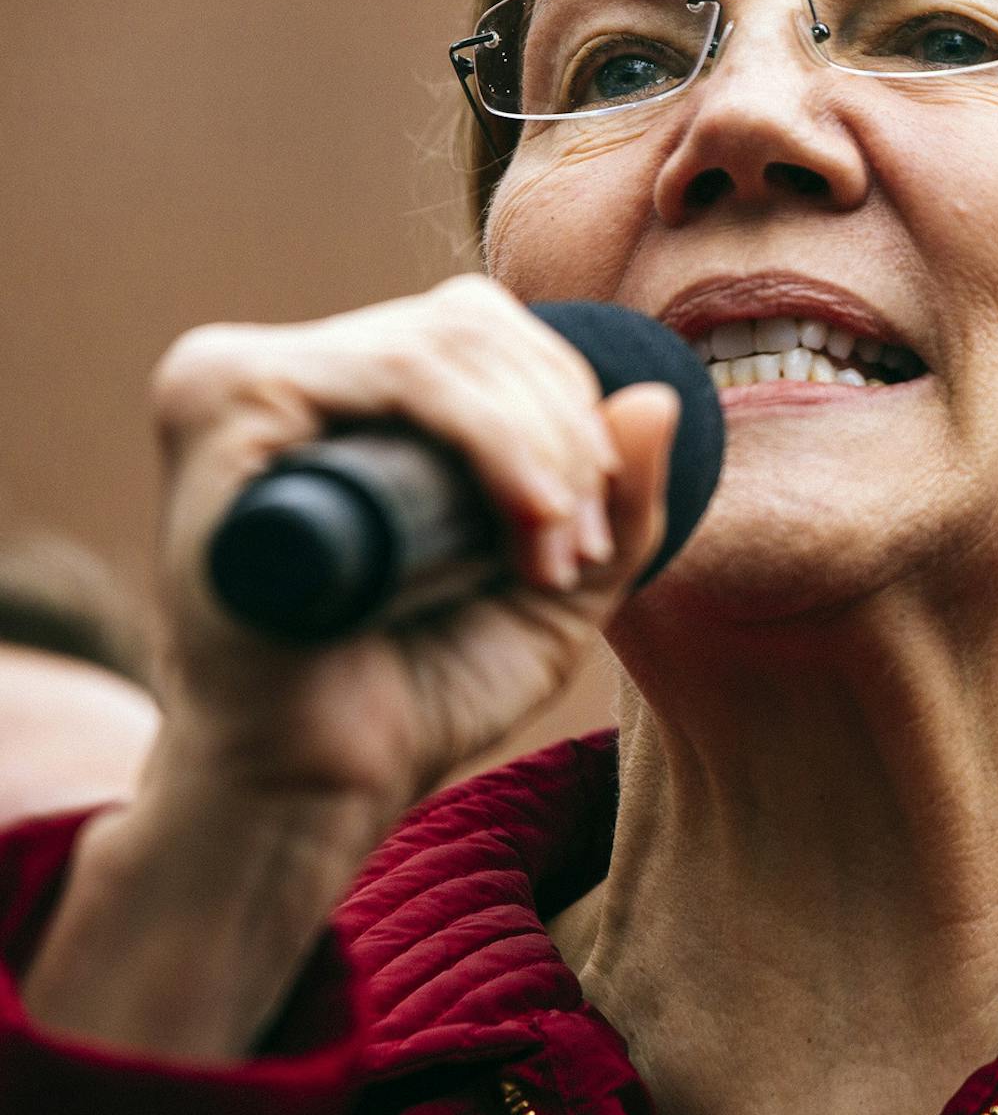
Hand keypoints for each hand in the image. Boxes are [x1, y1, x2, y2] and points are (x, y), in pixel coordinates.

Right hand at [20, 276, 677, 1059]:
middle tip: (577, 554)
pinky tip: (529, 514)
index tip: (595, 536)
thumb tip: (661, 397)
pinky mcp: (220, 407)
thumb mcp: (560, 586)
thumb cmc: (423, 688)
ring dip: (537, 446)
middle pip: (472, 327)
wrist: (322, 787)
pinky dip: (487, 435)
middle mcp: (293, 372)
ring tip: (551, 556)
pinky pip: (396, 374)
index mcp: (355, 393)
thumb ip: (620, 501)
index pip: (486, 333)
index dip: (567, 408)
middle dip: (561, 433)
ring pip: (444, 348)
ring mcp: (243, 380)